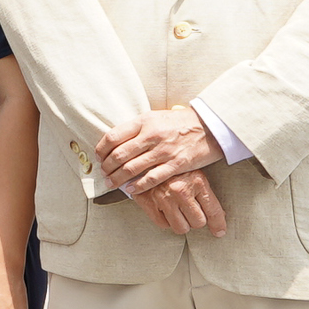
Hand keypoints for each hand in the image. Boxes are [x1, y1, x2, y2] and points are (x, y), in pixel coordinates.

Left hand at [97, 106, 222, 200]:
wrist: (210, 125)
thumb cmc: (179, 122)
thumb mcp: (155, 118)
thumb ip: (136, 128)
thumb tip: (114, 142)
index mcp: (144, 121)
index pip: (113, 136)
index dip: (101, 150)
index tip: (99, 158)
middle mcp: (152, 135)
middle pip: (119, 155)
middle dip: (107, 167)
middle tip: (104, 174)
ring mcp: (164, 150)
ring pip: (132, 168)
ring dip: (118, 179)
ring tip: (112, 184)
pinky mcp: (176, 164)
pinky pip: (152, 178)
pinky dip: (138, 186)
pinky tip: (131, 190)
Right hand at [133, 171, 229, 236]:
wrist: (145, 160)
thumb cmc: (173, 168)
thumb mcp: (193, 174)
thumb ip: (205, 194)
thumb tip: (220, 217)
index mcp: (196, 181)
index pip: (213, 210)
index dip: (218, 224)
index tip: (219, 232)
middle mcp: (181, 190)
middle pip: (198, 222)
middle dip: (195, 219)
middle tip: (190, 211)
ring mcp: (163, 197)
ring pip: (181, 228)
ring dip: (181, 223)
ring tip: (178, 211)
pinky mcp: (148, 203)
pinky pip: (163, 225)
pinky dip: (165, 220)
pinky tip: (164, 208)